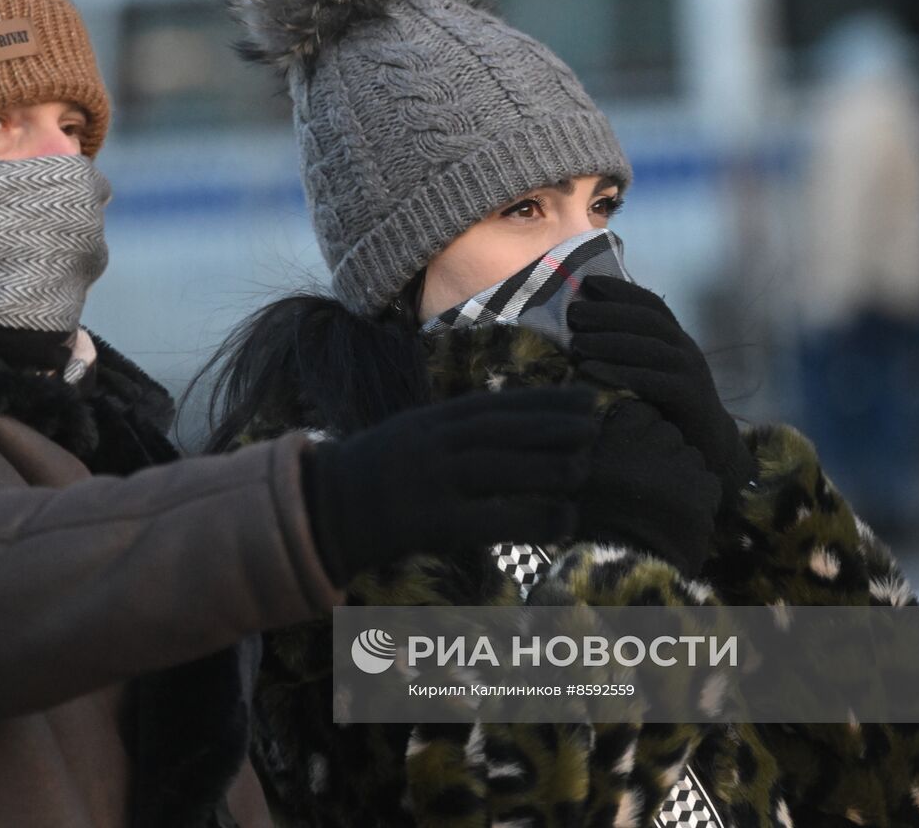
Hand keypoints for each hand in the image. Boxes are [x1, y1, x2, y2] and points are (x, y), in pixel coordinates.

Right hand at [302, 386, 599, 586]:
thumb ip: (453, 432)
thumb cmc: (374, 477)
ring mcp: (429, 480)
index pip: (496, 403)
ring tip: (586, 468)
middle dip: (552, 424)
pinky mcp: (429, 521)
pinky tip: (565, 521)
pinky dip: (531, 519)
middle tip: (596, 425)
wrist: (321, 511)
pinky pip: (490, 519)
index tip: (584, 396)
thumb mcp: (411, 438)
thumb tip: (508, 429)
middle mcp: (432, 443)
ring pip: (499, 467)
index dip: (543, 399)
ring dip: (547, 466)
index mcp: (430, 420)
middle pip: (502, 428)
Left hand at [566, 275, 753, 498]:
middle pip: (647, 320)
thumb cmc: (667, 407)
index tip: (587, 282)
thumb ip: (626, 352)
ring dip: (610, 341)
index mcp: (675, 338)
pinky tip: (591, 371)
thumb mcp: (649, 372)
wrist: (709, 446)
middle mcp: (685, 349)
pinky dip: (621, 373)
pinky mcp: (690, 397)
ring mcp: (691, 372)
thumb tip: (578, 332)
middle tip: (573, 314)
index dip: (621, 290)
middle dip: (608, 313)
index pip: (650, 304)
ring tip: (576, 343)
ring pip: (649, 348)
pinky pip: (653, 380)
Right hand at [576, 399, 721, 577]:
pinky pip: (710, 483)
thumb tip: (640, 418)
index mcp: (606, 435)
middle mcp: (640, 444)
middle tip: (644, 487)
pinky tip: (678, 521)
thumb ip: (609, 441)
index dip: (639, 436)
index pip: (642, 412)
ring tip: (661, 507)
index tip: (628, 461)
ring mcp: (673, 466)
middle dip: (663, 454)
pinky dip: (700, 501)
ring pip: (693, 457)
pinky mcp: (700, 491)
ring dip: (683, 477)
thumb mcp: (582, 473)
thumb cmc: (595, 525)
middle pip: (669, 433)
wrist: (617, 576)